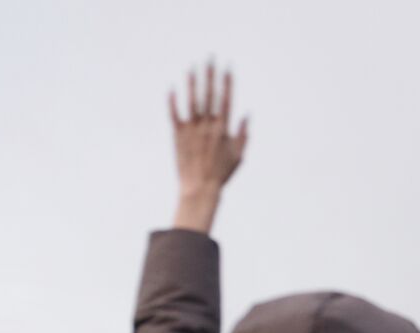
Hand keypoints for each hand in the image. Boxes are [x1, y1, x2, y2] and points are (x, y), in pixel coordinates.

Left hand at [169, 62, 248, 233]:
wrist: (200, 188)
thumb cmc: (221, 174)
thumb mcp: (238, 156)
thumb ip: (243, 134)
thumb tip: (247, 116)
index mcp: (223, 129)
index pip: (226, 100)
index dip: (227, 83)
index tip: (228, 68)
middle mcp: (207, 126)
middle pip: (209, 95)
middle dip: (211, 75)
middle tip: (210, 58)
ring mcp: (192, 129)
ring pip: (192, 101)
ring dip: (193, 83)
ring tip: (192, 68)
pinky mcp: (178, 135)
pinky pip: (175, 114)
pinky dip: (173, 102)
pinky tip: (172, 89)